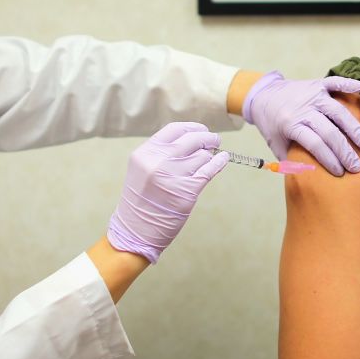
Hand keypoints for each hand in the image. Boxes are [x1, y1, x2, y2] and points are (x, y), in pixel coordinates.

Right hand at [107, 122, 229, 263]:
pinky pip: (209, 170)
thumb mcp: (142, 168)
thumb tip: (191, 139)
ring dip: (209, 156)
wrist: (136, 230)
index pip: (174, 129)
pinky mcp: (188, 191)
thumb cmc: (141, 201)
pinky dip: (219, 162)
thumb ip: (161, 152)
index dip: (192, 128)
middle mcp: (159, 161)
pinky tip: (223, 159)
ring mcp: (173, 175)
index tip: (201, 130)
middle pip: (192, 139)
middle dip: (207, 138)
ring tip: (208, 160)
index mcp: (145, 153)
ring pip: (203, 155)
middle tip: (214, 140)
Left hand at [243, 71, 359, 175]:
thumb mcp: (276, 144)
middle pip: (329, 131)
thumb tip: (311, 178)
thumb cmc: (272, 124)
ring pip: (337, 111)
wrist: (263, 95)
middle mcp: (303, 109)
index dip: (329, 159)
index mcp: (291, 124)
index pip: (315, 144)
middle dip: (344, 151)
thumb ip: (291, 159)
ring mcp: (312, 94)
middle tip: (356, 166)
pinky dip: (348, 84)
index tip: (340, 172)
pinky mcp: (317, 84)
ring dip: (353, 128)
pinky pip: (334, 83)